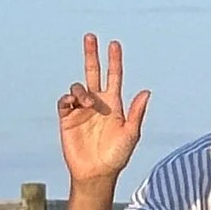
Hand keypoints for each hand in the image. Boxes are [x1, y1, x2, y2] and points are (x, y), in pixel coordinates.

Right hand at [58, 35, 149, 187]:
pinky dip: (67, 98)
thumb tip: (146, 91)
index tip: (114, 44)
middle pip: (93, 72)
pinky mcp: (67, 119)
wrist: (96, 173)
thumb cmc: (117, 156)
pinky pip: (64, 101)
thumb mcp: (130, 134)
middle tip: (90, 36)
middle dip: (91, 54)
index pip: (114, 76)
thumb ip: (137, 113)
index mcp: (114, 104)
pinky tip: (73, 103)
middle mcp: (97, 103)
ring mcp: (81, 110)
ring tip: (88, 102)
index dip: (114, 60)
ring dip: (82, 90)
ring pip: (78, 87)